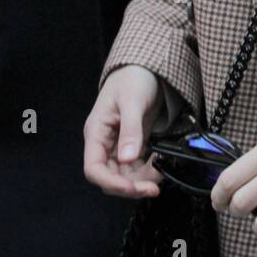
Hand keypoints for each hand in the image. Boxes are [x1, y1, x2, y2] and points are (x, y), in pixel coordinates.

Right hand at [84, 65, 164, 197]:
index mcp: (96, 133)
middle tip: (155, 186)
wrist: (146, 68)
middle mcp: (105, 143)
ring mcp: (119, 146)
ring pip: (126, 176)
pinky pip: (138, 167)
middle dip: (132, 186)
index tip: (133, 188)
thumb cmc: (133, 78)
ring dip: (143, 179)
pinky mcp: (133, 145)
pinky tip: (161, 162)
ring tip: (162, 170)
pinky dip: (150, 170)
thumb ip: (130, 130)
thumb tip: (127, 158)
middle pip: (111, 178)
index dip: (111, 183)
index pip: (94, 169)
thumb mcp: (132, 101)